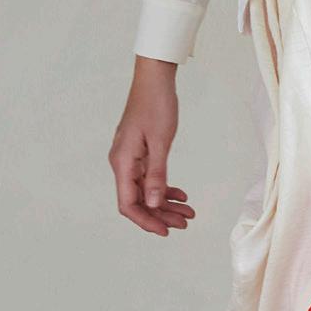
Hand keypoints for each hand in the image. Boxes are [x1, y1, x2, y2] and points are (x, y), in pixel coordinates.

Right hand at [110, 58, 196, 236]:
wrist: (154, 79)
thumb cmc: (156, 105)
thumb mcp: (160, 142)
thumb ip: (156, 174)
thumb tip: (152, 202)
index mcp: (122, 162)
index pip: (128, 204)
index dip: (146, 220)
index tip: (166, 231)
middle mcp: (122, 163)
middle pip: (138, 201)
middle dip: (161, 215)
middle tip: (185, 223)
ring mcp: (130, 158)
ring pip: (145, 191)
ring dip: (165, 204)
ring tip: (188, 212)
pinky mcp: (139, 153)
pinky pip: (149, 178)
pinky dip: (164, 188)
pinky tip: (181, 195)